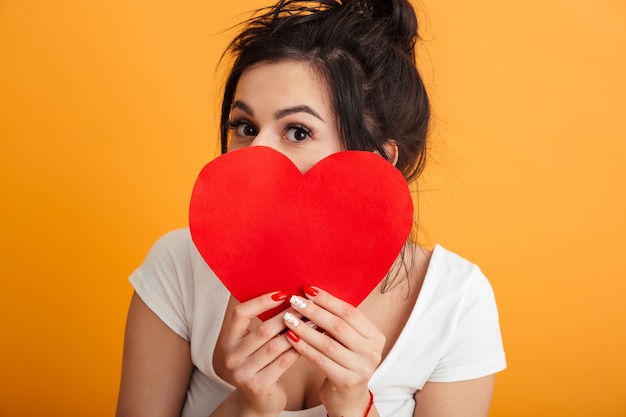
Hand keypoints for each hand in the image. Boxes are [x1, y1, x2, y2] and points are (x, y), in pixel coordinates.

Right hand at [220, 292, 300, 416]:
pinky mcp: (258, 385)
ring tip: (314, 322)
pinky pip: (283, 362)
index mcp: (228, 340)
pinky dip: (299, 349)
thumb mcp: (255, 344)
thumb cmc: (262, 365)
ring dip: (298, 332)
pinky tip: (312, 341)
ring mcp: (242, 373)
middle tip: (307, 306)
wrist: (260, 400)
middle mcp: (231, 356)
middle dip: (288, 316)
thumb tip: (290, 295)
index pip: (240, 313)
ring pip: (275, 346)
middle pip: (263, 330)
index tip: (283, 293)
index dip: (261, 301)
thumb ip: (264, 323)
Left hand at [282, 286, 384, 416]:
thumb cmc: (344, 362)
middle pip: (338, 326)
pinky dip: (303, 347)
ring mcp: (361, 368)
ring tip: (288, 318)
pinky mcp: (346, 382)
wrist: (348, 398)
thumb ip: (339, 322)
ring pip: (327, 343)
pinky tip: (291, 337)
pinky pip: (320, 360)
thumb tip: (311, 295)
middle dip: (314, 311)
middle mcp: (372, 352)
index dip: (328, 300)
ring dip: (305, 328)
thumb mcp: (350, 341)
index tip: (307, 290)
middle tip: (295, 300)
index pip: (349, 312)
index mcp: (375, 336)